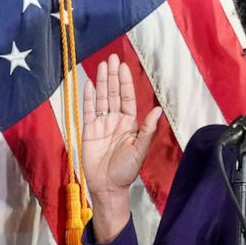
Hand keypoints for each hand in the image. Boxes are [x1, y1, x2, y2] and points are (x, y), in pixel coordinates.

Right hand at [82, 54, 161, 240]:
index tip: (123, 67)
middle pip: (114, 94)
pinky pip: (88, 110)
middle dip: (113, 77)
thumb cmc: (126, 170)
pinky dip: (88, 97)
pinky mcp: (88, 130)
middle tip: (112, 58)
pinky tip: (89, 84)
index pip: (128, 98)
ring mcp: (101, 124)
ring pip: (101, 99)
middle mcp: (116, 120)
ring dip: (102, 83)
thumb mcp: (140, 150)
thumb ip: (147, 130)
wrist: (107, 186)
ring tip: (101, 66)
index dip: (126, 82)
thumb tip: (157, 111)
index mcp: (130, 124)